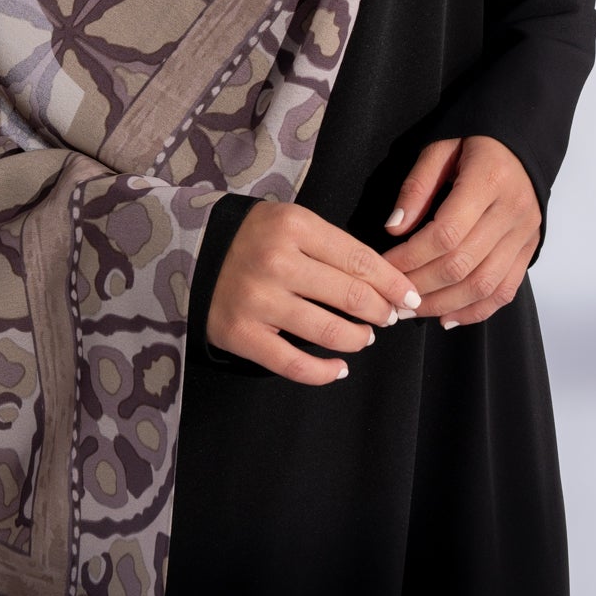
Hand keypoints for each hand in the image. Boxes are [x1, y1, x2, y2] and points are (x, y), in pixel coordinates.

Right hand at [204, 201, 424, 383]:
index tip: (410, 296)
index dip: (393, 283)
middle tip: (388, 318)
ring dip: (357, 338)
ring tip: (363, 337)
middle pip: (350, 295)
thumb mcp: (290, 222)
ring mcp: (256, 300)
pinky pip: (292, 363)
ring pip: (328, 331)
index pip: (360, 259)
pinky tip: (339, 369)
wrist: (185, 252)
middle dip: (380, 311)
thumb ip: (331, 246)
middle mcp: (276, 261)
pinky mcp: (240, 334)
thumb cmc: (251, 238)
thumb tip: (384, 283)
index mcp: (293, 225)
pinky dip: (324, 372)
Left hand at [379, 134, 540, 326]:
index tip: (383, 266)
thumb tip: (394, 229)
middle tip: (392, 298)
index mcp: (488, 180)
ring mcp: (525, 234)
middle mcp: (512, 212)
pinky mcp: (530, 248)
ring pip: (484, 285)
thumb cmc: (474, 142)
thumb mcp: (440, 149)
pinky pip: (505, 290)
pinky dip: (476, 311)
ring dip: (444, 304)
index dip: (411, 256)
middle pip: (462, 264)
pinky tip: (448, 318)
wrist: (523, 142)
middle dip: (421, 286)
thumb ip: (416, 187)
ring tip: (412, 312)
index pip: (446, 233)